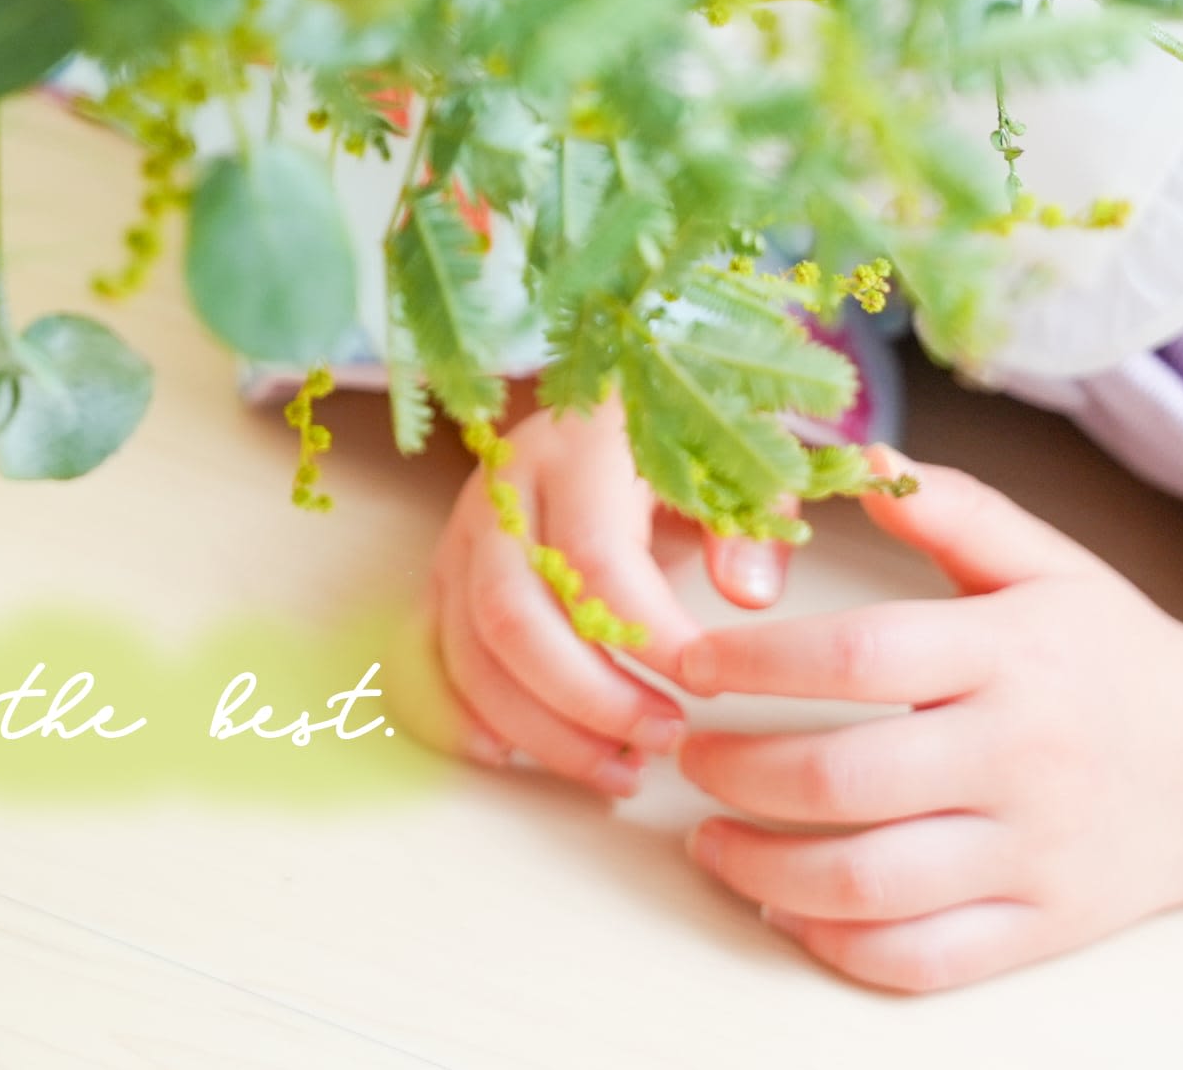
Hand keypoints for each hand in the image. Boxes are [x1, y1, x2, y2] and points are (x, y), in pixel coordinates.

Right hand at [424, 388, 799, 798]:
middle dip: (588, 699)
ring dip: (540, 729)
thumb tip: (748, 597)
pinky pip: (430, 658)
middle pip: (513, 614)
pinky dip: (464, 720)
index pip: (596, 558)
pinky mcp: (443, 572)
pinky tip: (518, 756)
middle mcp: (504, 488)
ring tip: (620, 768)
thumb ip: (752, 528)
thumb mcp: (737, 469)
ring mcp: (462, 532)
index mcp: (580, 447)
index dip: (649, 635)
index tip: (707, 683)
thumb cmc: (682, 448)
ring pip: (470, 649)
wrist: (609, 414)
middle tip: (664, 739)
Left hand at [672, 443, 1182, 990]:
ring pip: (866, 884)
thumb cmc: (1114, 655)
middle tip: (687, 755)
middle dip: (736, 772)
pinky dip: (834, 943)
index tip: (693, 663)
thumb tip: (854, 457)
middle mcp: (1021, 756)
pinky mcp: (1038, 928)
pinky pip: (918, 959)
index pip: (860, 655)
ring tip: (708, 841)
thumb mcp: (1046, 562)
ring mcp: (1032, 852)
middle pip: (843, 779)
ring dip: (760, 870)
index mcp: (1013, 653)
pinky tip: (787, 907)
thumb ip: (950, 508)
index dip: (757, 662)